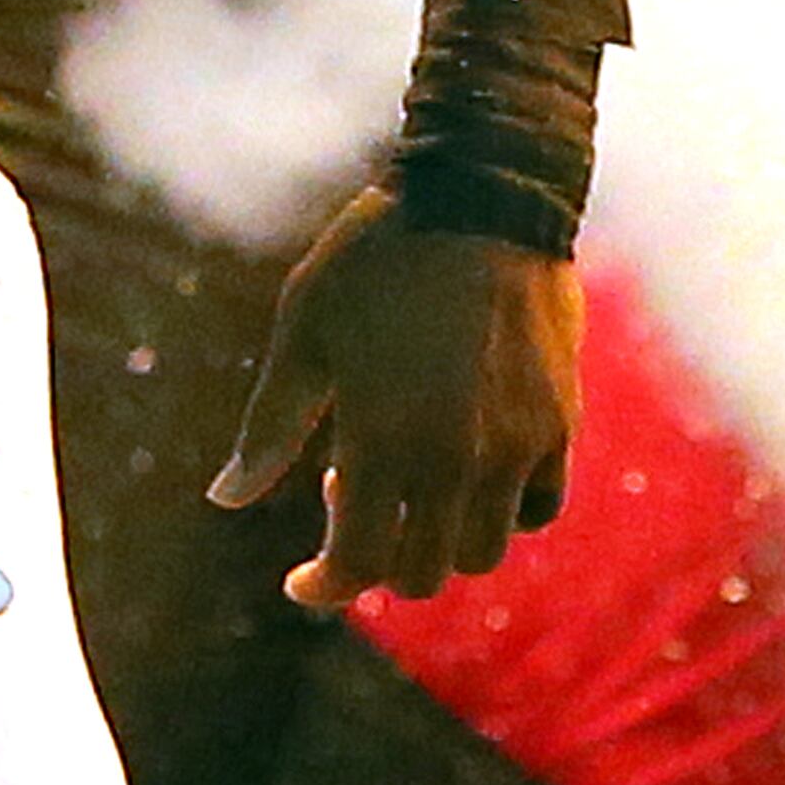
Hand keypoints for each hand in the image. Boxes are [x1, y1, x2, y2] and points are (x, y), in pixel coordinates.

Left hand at [208, 185, 580, 608]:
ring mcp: (516, 447)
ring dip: (437, 541)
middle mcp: (454, 459)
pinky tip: (465, 468)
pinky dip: (499, 513)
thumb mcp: (303, 333)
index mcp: (382, 439)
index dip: (324, 586)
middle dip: (376, 561)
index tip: (300, 582)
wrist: (482, 198)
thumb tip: (225, 500)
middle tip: (346, 501)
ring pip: (481, 553)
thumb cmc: (374, 258)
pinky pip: (536, 509)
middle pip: (421, 572)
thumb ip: (269, 426)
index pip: (357, 562)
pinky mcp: (559, 425)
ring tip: (405, 480)